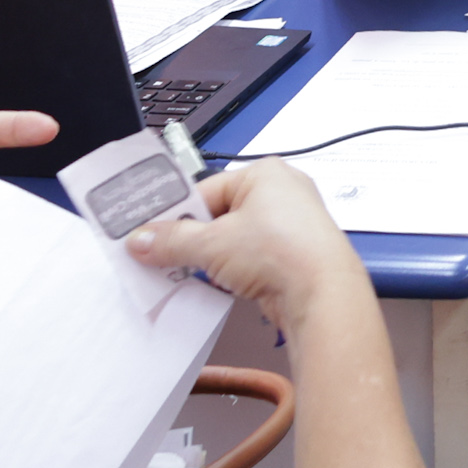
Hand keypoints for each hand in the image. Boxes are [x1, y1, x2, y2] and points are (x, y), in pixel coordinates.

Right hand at [127, 157, 370, 334]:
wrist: (323, 293)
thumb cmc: (286, 252)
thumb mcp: (213, 243)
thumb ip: (172, 241)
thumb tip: (144, 239)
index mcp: (264, 174)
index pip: (204, 190)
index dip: (175, 214)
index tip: (150, 233)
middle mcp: (281, 193)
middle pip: (218, 215)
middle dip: (193, 238)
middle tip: (163, 255)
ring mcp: (290, 226)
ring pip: (235, 239)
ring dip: (211, 257)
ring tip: (188, 272)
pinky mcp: (292, 255)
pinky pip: (251, 258)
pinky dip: (232, 270)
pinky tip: (217, 284)